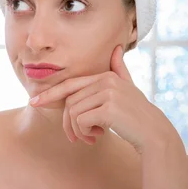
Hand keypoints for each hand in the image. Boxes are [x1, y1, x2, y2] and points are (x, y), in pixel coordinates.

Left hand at [29, 45, 176, 153]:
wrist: (154, 134)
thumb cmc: (138, 114)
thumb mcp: (129, 89)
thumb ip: (120, 70)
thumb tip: (117, 49)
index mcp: (107, 76)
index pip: (71, 84)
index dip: (50, 94)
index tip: (34, 102)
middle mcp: (106, 81)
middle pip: (70, 101)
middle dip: (68, 124)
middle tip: (78, 138)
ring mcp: (108, 94)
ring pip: (73, 113)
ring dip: (77, 131)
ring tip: (91, 139)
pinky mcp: (108, 109)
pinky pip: (80, 121)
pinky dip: (84, 133)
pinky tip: (97, 138)